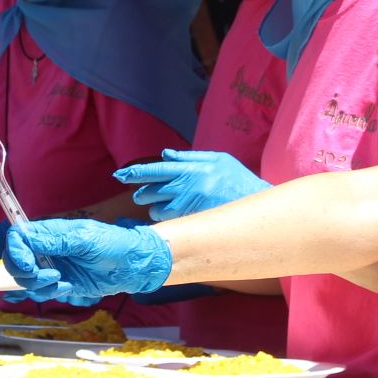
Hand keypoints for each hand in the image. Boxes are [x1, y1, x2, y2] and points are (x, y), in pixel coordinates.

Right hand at [3, 220, 171, 306]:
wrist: (132, 266)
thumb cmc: (113, 245)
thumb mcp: (85, 240)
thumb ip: (56, 241)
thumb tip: (27, 239)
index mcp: (50, 232)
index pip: (18, 236)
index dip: (15, 250)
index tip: (28, 264)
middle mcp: (46, 249)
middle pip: (15, 260)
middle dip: (24, 272)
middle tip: (46, 275)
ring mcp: (51, 266)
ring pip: (25, 279)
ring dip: (39, 284)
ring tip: (61, 281)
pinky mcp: (58, 283)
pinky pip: (40, 291)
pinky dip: (49, 292)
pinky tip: (68, 287)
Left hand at [114, 149, 267, 220]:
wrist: (258, 204)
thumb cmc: (237, 180)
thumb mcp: (218, 160)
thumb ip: (189, 157)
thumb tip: (165, 155)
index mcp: (193, 168)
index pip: (157, 169)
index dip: (136, 172)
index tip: (120, 174)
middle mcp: (189, 187)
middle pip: (151, 191)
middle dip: (143, 193)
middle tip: (142, 193)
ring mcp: (190, 206)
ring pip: (157, 209)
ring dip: (156, 208)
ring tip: (167, 205)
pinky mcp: (192, 222)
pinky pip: (169, 222)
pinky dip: (167, 219)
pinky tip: (176, 215)